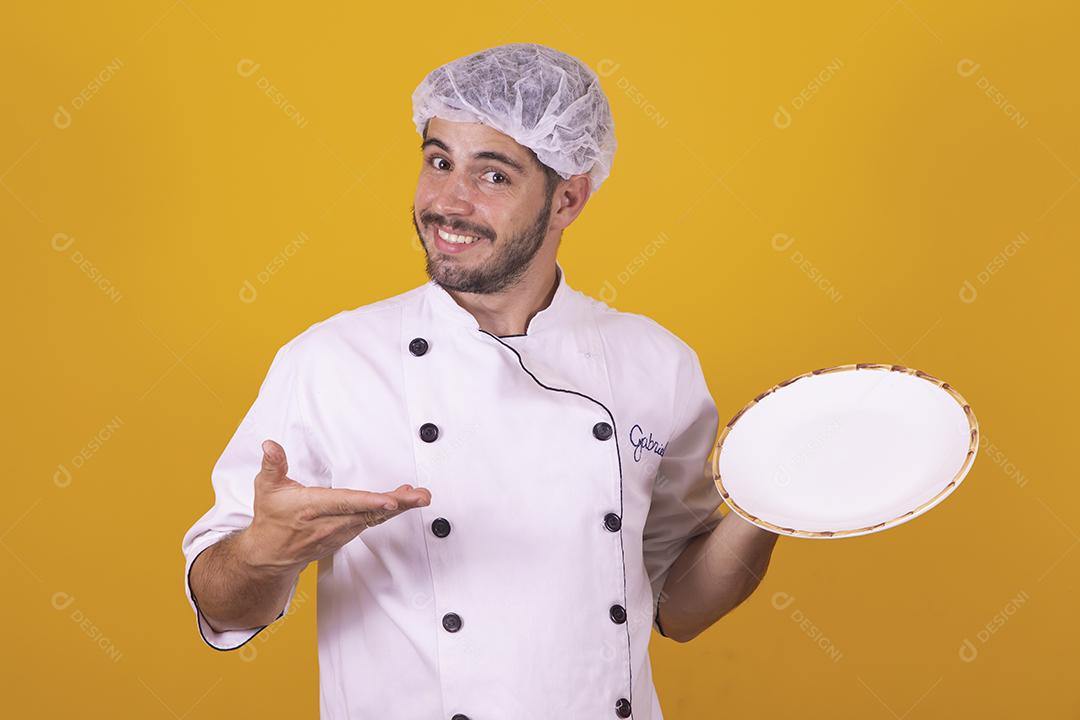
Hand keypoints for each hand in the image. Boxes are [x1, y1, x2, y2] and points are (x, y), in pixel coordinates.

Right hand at [240, 439, 431, 572]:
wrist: (272, 553)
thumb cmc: (272, 517)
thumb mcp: (266, 488)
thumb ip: (273, 465)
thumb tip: (270, 445)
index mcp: (313, 508)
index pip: (345, 504)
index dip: (369, 502)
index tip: (390, 500)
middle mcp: (331, 522)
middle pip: (370, 512)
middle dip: (399, 505)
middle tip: (422, 497)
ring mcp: (342, 530)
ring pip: (376, 517)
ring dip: (401, 506)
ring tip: (421, 495)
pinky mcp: (349, 533)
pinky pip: (374, 521)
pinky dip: (391, 510)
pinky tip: (405, 499)